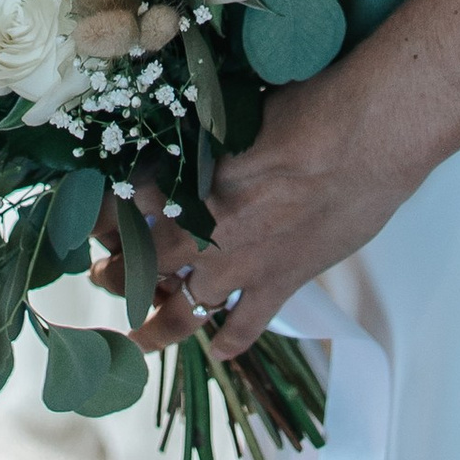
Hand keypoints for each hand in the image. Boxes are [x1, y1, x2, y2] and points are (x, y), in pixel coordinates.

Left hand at [105, 66, 422, 358]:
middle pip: (146, 262)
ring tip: (134, 336)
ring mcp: (245, 263)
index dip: (104, 216)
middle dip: (118, 273)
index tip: (91, 222)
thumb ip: (210, 137)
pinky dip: (230, 342)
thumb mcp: (241, 112)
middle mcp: (208, 229)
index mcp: (192, 180)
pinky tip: (218, 351)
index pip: (129, 204)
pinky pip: (247, 325)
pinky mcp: (283, 282)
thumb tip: (190, 136)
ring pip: (186, 309)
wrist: (369, 137)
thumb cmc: (310, 108)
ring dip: (155, 325)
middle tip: (102, 276)